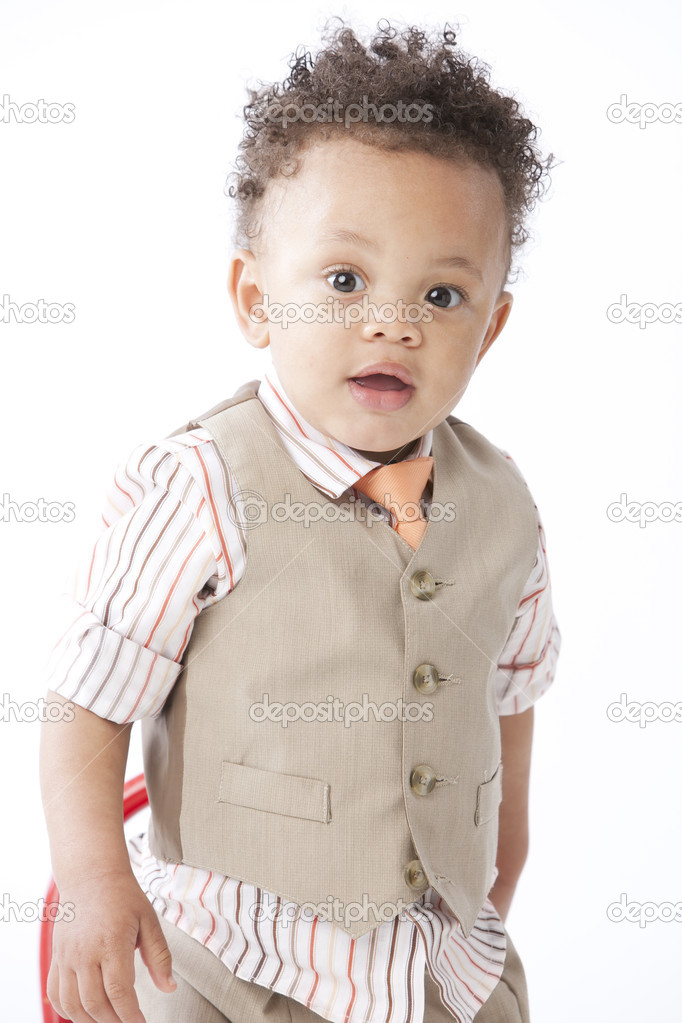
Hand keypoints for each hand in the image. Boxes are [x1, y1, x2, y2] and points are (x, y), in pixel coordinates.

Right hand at [46, 871, 176, 1022]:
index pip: (119, 992)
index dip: (130, 1015)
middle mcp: (85, 953)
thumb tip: (169, 987)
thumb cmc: (122, 895)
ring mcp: (67, 956)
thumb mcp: (148, 920)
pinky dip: (67, 1010)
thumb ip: (159, 956)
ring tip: (109, 1021)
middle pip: (95, 1003)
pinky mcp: (56, 956)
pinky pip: (55, 993)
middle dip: (113, 1022)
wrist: (91, 874)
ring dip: (90, 1020)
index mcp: (111, 943)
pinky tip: (84, 1012)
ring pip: (72, 1004)